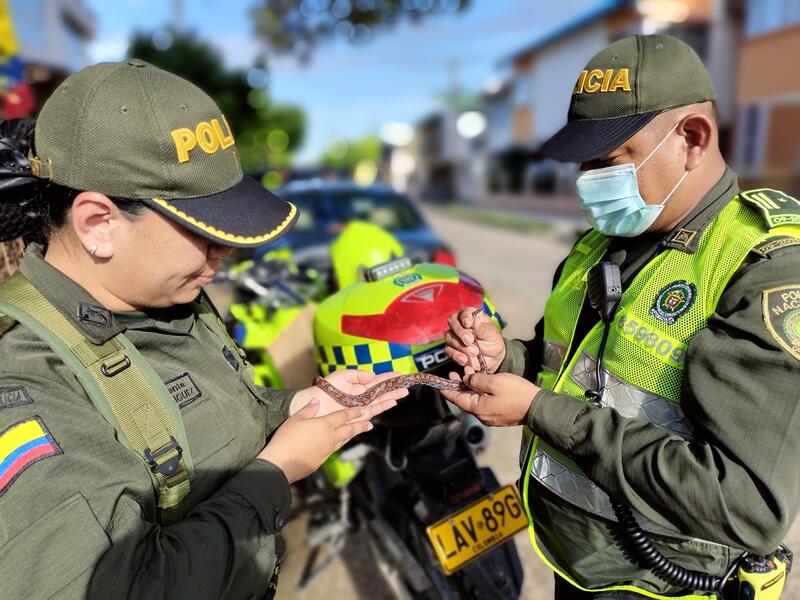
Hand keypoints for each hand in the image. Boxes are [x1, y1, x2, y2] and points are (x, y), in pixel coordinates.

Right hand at [259, 398, 392, 482]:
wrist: (281, 464)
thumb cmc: (286, 439)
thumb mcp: (295, 419)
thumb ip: (308, 410)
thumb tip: (316, 401)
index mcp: (324, 424)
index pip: (343, 416)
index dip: (354, 411)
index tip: (364, 409)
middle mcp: (330, 437)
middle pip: (349, 429)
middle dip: (361, 424)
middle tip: (370, 422)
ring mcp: (327, 450)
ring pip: (344, 439)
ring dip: (354, 434)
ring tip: (362, 430)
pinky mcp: (322, 460)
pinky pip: (335, 448)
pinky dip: (342, 442)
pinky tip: (340, 442)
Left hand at [289, 370, 409, 417]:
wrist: (314, 404)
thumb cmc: (325, 389)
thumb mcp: (341, 375)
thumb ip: (357, 374)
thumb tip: (372, 375)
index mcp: (358, 385)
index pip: (376, 381)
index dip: (388, 377)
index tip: (399, 374)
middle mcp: (361, 396)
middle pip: (381, 392)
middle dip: (393, 388)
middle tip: (406, 385)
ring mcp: (361, 407)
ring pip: (380, 401)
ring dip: (392, 397)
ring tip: (403, 393)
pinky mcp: (358, 416)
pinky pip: (373, 411)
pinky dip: (382, 407)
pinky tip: (392, 402)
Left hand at [440, 372, 538, 426]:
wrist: (538, 407)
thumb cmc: (516, 393)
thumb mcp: (494, 382)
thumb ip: (476, 380)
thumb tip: (466, 380)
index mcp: (478, 408)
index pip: (456, 399)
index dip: (447, 390)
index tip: (440, 383)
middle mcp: (482, 416)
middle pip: (465, 400)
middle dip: (459, 386)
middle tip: (455, 373)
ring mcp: (491, 417)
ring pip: (475, 401)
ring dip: (470, 388)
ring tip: (469, 374)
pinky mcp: (499, 416)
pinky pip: (484, 404)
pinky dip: (479, 393)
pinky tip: (482, 383)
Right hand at [445, 307, 505, 373]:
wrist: (493, 359)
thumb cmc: (492, 341)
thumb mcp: (492, 335)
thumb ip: (483, 328)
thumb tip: (475, 321)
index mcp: (472, 317)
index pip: (464, 312)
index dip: (465, 317)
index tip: (468, 324)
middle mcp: (460, 324)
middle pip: (452, 322)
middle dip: (461, 332)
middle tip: (470, 341)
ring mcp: (455, 336)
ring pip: (450, 337)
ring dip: (461, 346)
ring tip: (475, 352)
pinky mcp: (452, 349)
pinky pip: (448, 350)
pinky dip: (456, 355)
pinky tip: (465, 359)